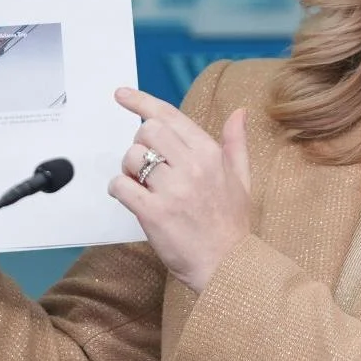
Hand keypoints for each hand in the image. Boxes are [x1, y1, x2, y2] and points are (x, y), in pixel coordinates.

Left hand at [108, 87, 251, 292]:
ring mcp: (172, 190)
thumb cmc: (232, 224)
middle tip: (146, 165)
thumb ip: (236, 143)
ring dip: (128, 170)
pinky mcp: (154, 213)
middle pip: (146, 131)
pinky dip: (118, 189)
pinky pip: (121, 186)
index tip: (121, 94)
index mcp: (210, 153)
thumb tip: (239, 112)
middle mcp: (192, 166)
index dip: (141, 101)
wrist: (228, 266)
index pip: (170, 116)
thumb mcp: (242, 179)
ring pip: (131, 158)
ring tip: (142, 186)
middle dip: (139, 144)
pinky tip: (132, 199)